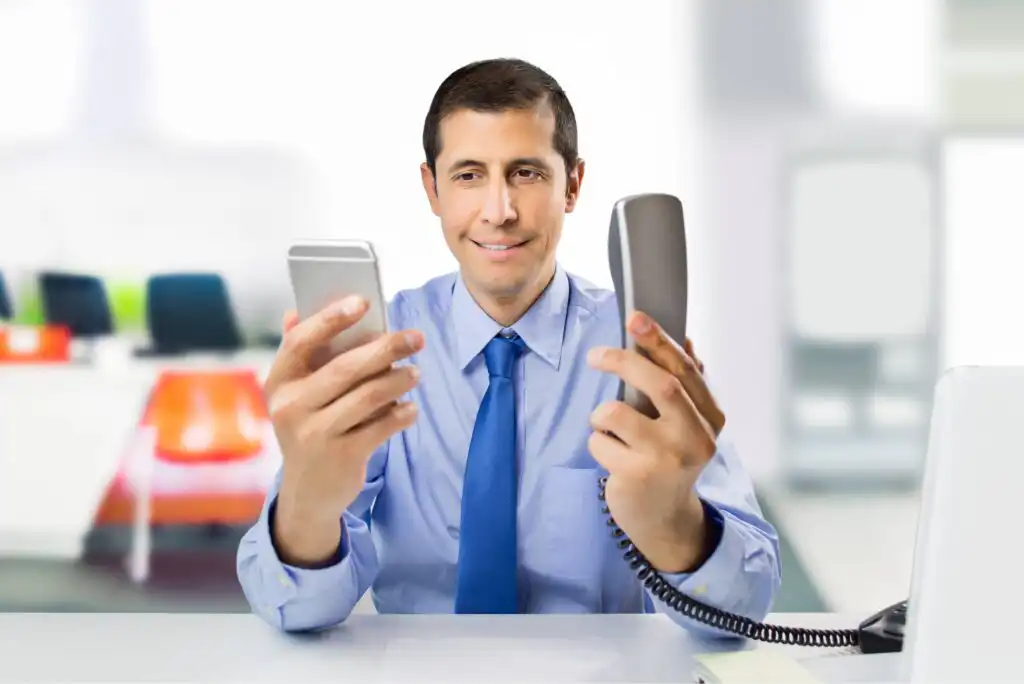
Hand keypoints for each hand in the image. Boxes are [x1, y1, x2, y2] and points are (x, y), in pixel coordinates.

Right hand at [264, 296, 423, 564]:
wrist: (307, 492)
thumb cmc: (309, 427)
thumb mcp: (297, 395)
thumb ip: (302, 355)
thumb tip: (295, 310)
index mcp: (278, 382)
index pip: (300, 342)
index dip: (330, 318)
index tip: (362, 301)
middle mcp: (291, 407)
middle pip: (344, 368)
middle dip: (385, 348)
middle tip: (416, 337)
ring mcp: (314, 434)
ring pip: (367, 397)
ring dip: (398, 380)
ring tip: (416, 372)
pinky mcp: (341, 456)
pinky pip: (380, 427)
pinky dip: (400, 414)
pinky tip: (411, 408)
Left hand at [586, 311, 724, 572]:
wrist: (665, 518)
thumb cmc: (670, 459)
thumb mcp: (687, 423)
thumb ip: (686, 385)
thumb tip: (687, 339)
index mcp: (710, 418)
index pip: (684, 370)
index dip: (659, 340)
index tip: (635, 317)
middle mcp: (695, 437)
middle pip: (658, 384)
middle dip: (622, 361)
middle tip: (596, 355)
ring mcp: (666, 459)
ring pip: (615, 412)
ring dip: (602, 414)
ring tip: (610, 429)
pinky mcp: (637, 475)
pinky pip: (599, 440)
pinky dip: (598, 442)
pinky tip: (613, 458)